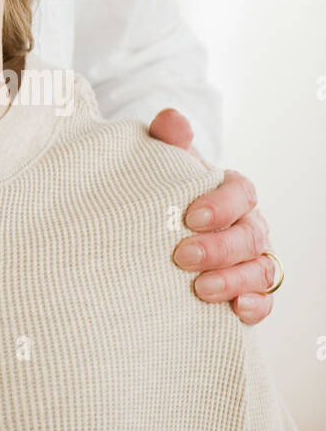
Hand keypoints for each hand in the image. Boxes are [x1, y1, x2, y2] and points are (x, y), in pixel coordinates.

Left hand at [148, 108, 275, 324]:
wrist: (164, 223)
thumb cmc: (169, 190)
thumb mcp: (165, 162)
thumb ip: (168, 139)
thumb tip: (172, 119)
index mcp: (233, 191)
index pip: (241, 193)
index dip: (221, 205)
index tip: (189, 216)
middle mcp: (250, 224)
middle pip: (250, 236)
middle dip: (220, 248)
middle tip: (182, 256)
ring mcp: (254, 258)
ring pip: (261, 270)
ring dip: (234, 280)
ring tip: (201, 289)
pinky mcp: (250, 288)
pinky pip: (266, 299)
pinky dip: (256, 306)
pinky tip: (236, 311)